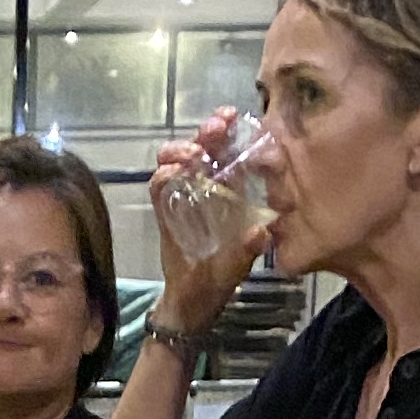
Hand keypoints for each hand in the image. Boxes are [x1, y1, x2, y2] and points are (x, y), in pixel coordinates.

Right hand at [148, 111, 272, 332]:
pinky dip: (163, 176)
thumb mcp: (241, 263)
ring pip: (177, 158)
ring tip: (193, 155)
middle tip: (215, 127)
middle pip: (204, 145)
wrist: (193, 301)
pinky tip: (172, 173)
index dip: (232, 130)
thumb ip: (249, 247)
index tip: (234, 117)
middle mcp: (207, 186)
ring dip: (183, 148)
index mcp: (231, 189)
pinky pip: (159, 186)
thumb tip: (260, 232)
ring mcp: (183, 196)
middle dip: (208, 130)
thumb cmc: (221, 279)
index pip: (231, 149)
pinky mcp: (164, 211)